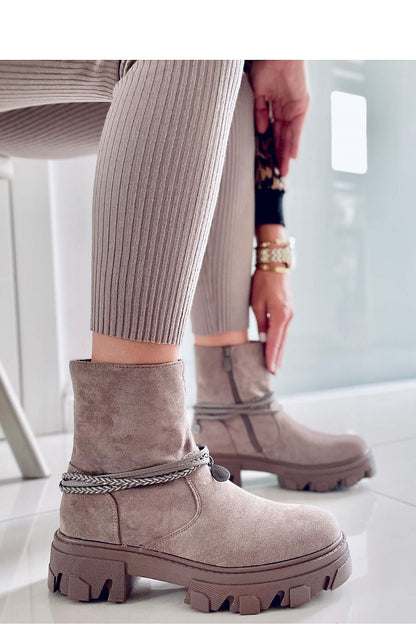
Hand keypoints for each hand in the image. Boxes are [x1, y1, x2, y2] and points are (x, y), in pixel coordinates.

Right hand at [248, 60, 309, 176]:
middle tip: (278, 173)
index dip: (271, 146)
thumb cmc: (265, 66)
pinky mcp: (301, 105)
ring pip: (289, 136)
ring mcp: (294, 107)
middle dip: (280, 155)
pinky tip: (292, 155)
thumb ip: (260, 111)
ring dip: (287, 153)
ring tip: (283, 170)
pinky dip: (295, 141)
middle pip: (282, 137)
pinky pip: (297, 127)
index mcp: (275, 105)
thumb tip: (262, 131)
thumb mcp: (258, 92)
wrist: (276, 51)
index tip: (269, 161)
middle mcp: (286, 108)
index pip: (273, 131)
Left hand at [251, 225, 293, 373]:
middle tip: (273, 373)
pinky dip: (280, 339)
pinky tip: (276, 346)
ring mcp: (290, 312)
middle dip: (277, 357)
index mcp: (280, 314)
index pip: (274, 340)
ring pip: (283, 336)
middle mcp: (288, 315)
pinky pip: (283, 329)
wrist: (275, 263)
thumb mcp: (256, 301)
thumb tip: (262, 339)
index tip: (270, 369)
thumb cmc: (262, 280)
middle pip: (282, 341)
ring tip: (274, 364)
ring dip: (279, 350)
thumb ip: (260, 321)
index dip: (271, 355)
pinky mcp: (288, 309)